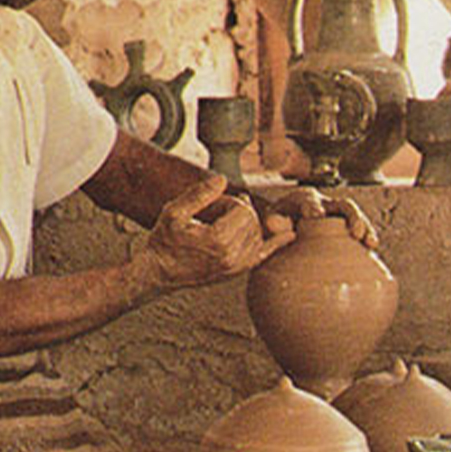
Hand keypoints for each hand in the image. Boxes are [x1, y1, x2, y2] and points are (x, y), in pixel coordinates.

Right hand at [142, 176, 294, 288]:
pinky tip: (291, 235)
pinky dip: (276, 244)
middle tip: (216, 212)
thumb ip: (199, 194)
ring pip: (258, 234)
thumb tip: (222, 179)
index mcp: (218, 240)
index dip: (229, 202)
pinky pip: (262, 256)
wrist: (159, 271)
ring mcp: (236, 267)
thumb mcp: (174, 212)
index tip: (212, 205)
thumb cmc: (164, 240)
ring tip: (224, 222)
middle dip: (238, 211)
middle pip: (252, 221)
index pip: (242, 210)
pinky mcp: (236, 272)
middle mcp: (231, 257)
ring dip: (247, 223)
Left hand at [264, 188, 378, 248]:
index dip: (312, 206)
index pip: (309, 200)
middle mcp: (326, 204)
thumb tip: (279, 225)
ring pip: (355, 218)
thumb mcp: (270, 220)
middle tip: (354, 233)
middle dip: (351, 217)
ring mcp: (337, 216)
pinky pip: (359, 230)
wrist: (286, 225)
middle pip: (342, 205)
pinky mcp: (344, 228)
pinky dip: (366, 236)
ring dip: (364, 228)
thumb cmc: (277, 223)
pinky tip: (371, 248)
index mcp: (304, 199)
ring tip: (370, 242)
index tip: (315, 215)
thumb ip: (272, 221)